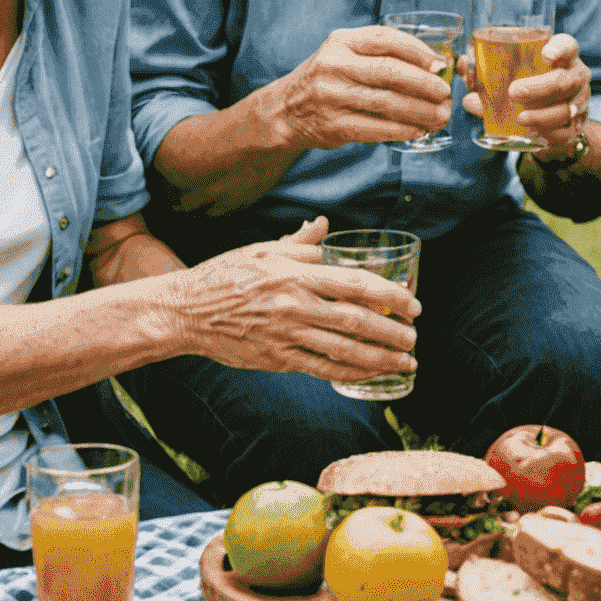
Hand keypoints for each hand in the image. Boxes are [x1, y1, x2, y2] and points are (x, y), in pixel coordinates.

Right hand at [175, 216, 420, 382]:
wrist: (185, 311)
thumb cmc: (225, 275)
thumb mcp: (263, 249)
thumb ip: (301, 242)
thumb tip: (324, 225)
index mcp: (296, 274)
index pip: (356, 284)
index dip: (390, 295)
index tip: (412, 302)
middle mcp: (296, 306)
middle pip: (357, 321)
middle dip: (393, 331)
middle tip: (415, 336)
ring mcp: (287, 336)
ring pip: (345, 350)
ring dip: (381, 358)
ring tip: (406, 362)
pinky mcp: (277, 359)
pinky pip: (323, 369)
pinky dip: (352, 373)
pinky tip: (371, 374)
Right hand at [274, 27, 450, 150]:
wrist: (286, 109)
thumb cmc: (329, 77)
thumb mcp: (345, 54)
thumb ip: (381, 54)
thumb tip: (434, 65)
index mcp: (341, 41)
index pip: (385, 40)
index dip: (417, 51)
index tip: (440, 64)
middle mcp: (333, 65)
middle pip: (388, 72)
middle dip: (423, 84)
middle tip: (446, 93)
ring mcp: (331, 96)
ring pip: (385, 103)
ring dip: (419, 111)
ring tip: (440, 116)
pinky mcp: (333, 125)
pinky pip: (375, 128)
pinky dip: (401, 130)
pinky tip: (418, 130)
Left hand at [459, 33, 590, 156]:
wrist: (553, 119)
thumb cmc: (530, 85)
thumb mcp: (514, 75)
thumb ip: (488, 72)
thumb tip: (463, 66)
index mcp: (562, 58)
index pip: (568, 46)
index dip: (560, 49)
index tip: (545, 54)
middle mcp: (575, 78)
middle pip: (564, 80)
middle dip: (539, 87)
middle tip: (513, 92)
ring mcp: (578, 104)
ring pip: (566, 109)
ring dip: (542, 115)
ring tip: (520, 118)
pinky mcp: (575, 127)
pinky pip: (565, 133)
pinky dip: (548, 134)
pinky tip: (533, 133)